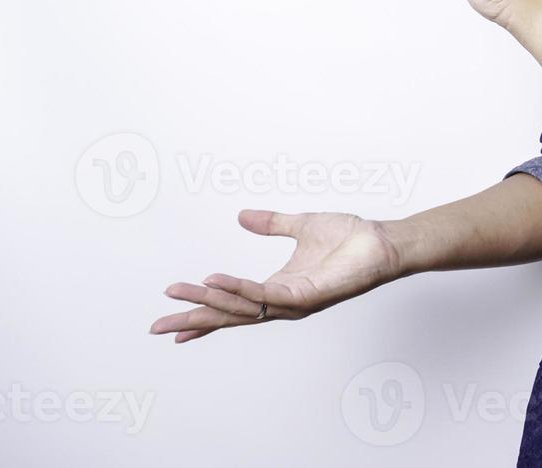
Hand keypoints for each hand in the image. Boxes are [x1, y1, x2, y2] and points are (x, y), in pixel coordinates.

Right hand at [148, 209, 401, 343]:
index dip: (205, 314)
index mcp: (279, 288)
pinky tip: (217, 281)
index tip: (173, 325)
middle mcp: (284, 302)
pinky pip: (267, 296)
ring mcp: (296, 302)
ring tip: (182, 291)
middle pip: (231, 316)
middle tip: (157, 326)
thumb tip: (242, 216)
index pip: (235, 307)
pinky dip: (241, 289)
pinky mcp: (309, 296)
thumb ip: (272, 224)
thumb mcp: (301, 225)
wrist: (383, 240)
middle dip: (194, 320)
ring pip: (244, 308)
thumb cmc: (351, 238)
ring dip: (211, 300)